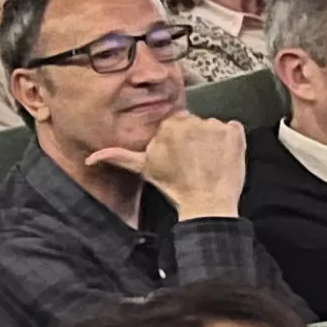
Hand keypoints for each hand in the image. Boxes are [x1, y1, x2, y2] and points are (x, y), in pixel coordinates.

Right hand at [105, 107, 248, 217]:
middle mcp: (192, 121)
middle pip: (195, 124)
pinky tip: (223, 158)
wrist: (206, 205)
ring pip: (213, 127)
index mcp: (169, 125)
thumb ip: (119, 157)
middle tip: (195, 161)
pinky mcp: (235, 133)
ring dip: (213, 141)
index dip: (180, 141)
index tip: (181, 156)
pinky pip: (234, 129)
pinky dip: (231, 141)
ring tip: (209, 162)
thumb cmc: (175, 187)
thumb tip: (91, 158)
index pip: (176, 124)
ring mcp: (216, 126)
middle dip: (196, 139)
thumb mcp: (144, 170)